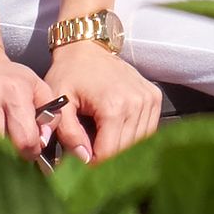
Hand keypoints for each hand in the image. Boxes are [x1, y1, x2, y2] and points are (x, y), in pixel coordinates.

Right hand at [0, 36, 65, 149]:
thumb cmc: (8, 76)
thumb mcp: (37, 86)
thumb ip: (51, 113)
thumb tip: (44, 140)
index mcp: (16, 90)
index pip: (25, 139)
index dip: (31, 152)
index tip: (31, 151)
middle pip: (2, 146)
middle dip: (11, 153)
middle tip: (14, 150)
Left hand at [42, 40, 162, 161]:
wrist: (87, 47)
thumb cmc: (69, 74)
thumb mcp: (59, 103)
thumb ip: (68, 134)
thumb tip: (85, 160)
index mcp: (113, 106)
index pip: (109, 154)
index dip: (93, 167)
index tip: (80, 167)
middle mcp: (137, 103)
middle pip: (125, 151)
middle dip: (106, 159)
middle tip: (89, 157)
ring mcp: (149, 100)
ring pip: (139, 143)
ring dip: (121, 149)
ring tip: (101, 142)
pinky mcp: (154, 97)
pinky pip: (148, 130)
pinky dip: (133, 137)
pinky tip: (117, 132)